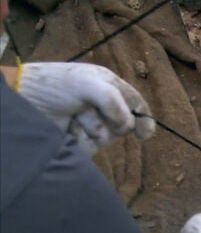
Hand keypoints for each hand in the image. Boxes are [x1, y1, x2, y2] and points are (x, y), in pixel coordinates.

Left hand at [16, 62, 155, 154]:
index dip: (144, 118)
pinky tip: (68, 131)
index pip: (135, 103)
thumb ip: (114, 100)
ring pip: (107, 137)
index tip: (144, 135)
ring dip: (91, 129)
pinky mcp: (78, 140)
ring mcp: (90, 123)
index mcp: (107, 85)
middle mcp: (102, 105)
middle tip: (91, 111)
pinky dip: (82, 141)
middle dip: (111, 121)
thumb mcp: (87, 83)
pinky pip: (91, 148)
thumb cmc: (55, 85)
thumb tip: (127, 125)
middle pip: (124, 123)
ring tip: (74, 118)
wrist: (23, 99)